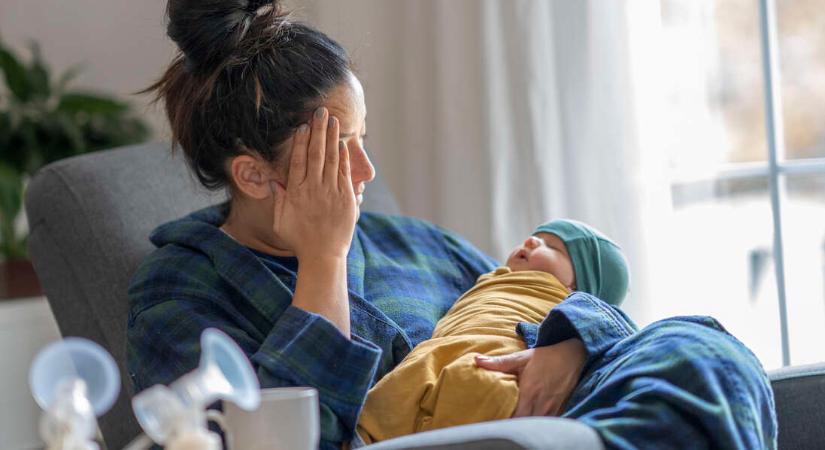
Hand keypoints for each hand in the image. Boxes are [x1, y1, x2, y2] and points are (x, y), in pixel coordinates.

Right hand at [270, 107, 356, 260]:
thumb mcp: (281, 221)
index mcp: (296, 192)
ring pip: (331, 159)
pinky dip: (343, 158)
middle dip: (318, 131)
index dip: (301, 142)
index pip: (298, 161)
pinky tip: (342, 144)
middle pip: (316, 154)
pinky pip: (344, 173)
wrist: (323, 256)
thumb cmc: (299, 240)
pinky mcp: (346, 198)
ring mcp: (331, 192)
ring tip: (333, 120)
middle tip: (320, 112)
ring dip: (332, 138)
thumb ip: (278, 199)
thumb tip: (274, 181)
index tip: (302, 126)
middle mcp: (313, 189)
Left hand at [475, 339, 586, 416]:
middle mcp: (541, 403)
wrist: (572, 355)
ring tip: (510, 427)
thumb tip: (476, 360)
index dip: (504, 423)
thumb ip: (499, 362)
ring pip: (536, 426)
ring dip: (524, 427)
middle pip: (525, 425)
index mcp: (529, 391)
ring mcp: (552, 408)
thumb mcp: (521, 358)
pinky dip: (535, 426)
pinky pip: (546, 424)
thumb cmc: (544, 357)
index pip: (516, 417)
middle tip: (498, 426)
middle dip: (512, 428)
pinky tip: (526, 424)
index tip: (492, 422)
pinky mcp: (559, 410)